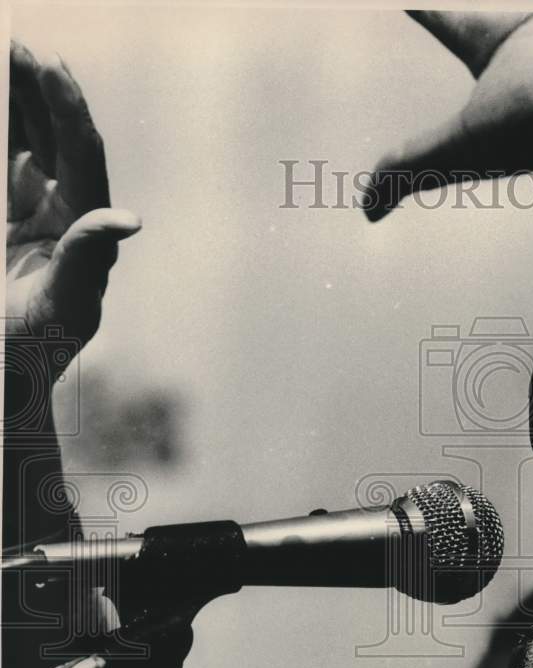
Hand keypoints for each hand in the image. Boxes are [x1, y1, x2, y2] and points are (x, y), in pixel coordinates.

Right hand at [6, 41, 140, 374]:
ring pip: (31, 145)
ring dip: (21, 104)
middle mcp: (69, 213)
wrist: (10, 367)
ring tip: (7, 55)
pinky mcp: (13, 220)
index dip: (69, 110)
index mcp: (89, 226)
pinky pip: (9, 166)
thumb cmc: (40, 345)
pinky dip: (5, 134)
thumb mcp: (65, 303)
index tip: (52, 67)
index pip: (83, 155)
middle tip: (21, 46)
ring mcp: (39, 213)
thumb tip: (130, 219)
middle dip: (43, 93)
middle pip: (59, 139)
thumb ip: (89, 258)